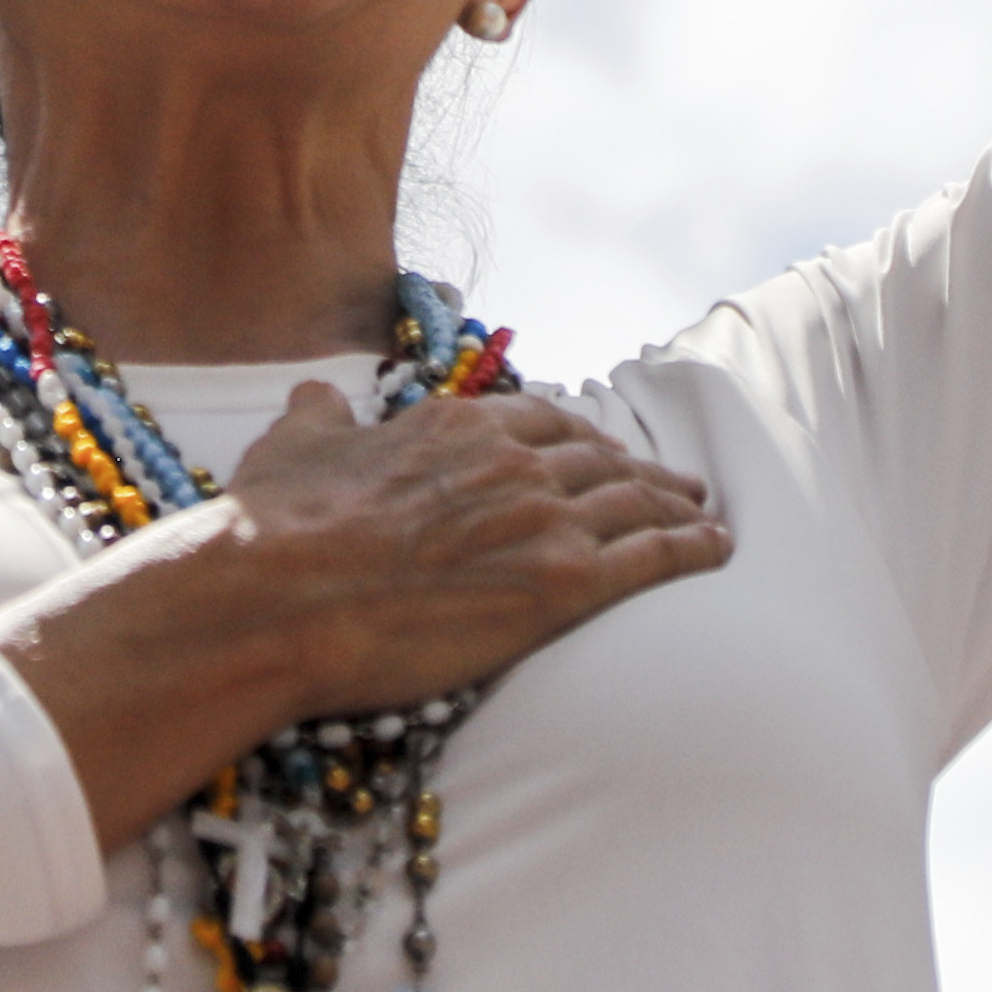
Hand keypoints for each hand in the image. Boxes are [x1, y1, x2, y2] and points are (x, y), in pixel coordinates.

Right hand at [0, 388, 730, 845]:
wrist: (278, 596)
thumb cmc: (274, 528)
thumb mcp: (291, 447)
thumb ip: (318, 417)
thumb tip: (316, 394)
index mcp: (455, 426)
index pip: (540, 422)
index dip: (577, 438)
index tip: (596, 451)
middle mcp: (511, 463)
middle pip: (599, 461)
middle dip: (639, 471)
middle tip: (670, 483)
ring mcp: (542, 522)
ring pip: (633, 502)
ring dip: (674, 505)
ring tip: (701, 514)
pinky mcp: (561, 586)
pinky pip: (651, 558)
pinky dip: (691, 549)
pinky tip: (716, 548)